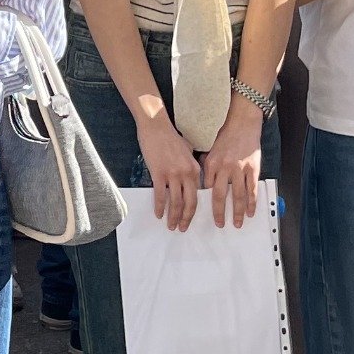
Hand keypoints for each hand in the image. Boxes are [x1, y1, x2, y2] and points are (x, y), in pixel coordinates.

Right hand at [135, 110, 203, 231]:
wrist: (156, 125)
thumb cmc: (169, 137)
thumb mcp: (187, 151)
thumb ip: (190, 165)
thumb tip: (189, 178)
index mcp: (195, 169)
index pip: (198, 195)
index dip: (195, 209)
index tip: (191, 218)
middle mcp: (186, 174)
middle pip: (189, 203)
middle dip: (186, 218)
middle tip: (182, 228)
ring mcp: (172, 174)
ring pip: (175, 202)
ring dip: (173, 216)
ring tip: (170, 225)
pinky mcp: (158, 173)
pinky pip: (160, 195)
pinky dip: (160, 207)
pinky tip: (158, 214)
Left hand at [199, 102, 264, 228]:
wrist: (243, 122)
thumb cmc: (226, 135)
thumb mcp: (211, 149)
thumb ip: (209, 166)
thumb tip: (205, 183)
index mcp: (211, 163)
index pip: (207, 187)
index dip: (205, 200)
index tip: (203, 212)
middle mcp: (224, 167)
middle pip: (221, 196)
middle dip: (219, 213)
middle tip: (220, 224)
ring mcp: (240, 169)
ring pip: (239, 196)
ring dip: (238, 212)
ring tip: (237, 223)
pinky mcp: (253, 169)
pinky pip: (252, 190)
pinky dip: (252, 202)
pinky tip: (251, 212)